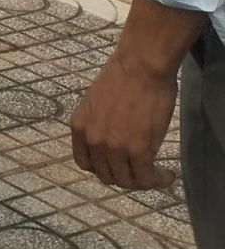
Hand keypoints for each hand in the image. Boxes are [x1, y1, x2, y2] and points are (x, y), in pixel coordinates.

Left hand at [71, 49, 179, 189]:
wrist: (141, 66)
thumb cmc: (123, 78)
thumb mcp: (96, 104)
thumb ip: (98, 125)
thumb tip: (109, 143)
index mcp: (79, 127)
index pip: (86, 163)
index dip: (103, 168)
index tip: (119, 166)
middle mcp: (92, 140)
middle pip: (107, 175)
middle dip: (126, 176)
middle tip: (143, 171)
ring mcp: (114, 147)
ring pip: (127, 181)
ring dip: (144, 181)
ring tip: (157, 174)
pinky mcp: (138, 150)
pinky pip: (147, 178)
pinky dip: (159, 180)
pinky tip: (168, 175)